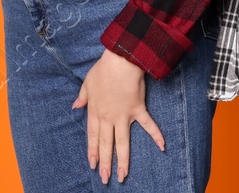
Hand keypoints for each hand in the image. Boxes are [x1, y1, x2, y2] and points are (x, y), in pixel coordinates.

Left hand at [72, 49, 164, 184]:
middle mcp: (109, 117)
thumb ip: (82, 97)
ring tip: (123, 176)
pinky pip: (148, 125)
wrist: (121, 60)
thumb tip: (75, 106)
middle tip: (106, 179)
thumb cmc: (104, 69)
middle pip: (106, 144)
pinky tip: (162, 146)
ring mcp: (124, 115)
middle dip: (105, 163)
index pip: (93, 137)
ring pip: (123, 142)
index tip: (93, 165)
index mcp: (95, 111)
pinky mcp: (138, 109)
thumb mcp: (87, 83)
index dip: (93, 152)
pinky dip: (156, 135)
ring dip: (123, 160)